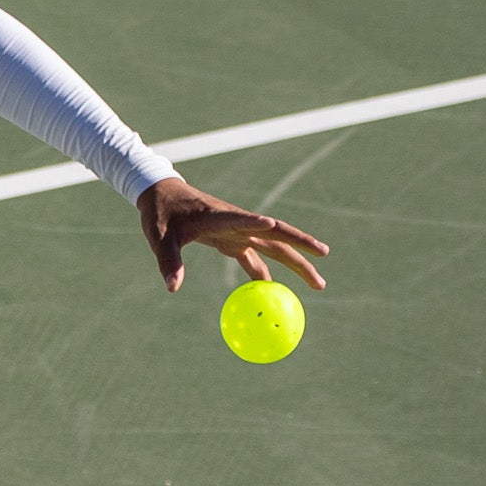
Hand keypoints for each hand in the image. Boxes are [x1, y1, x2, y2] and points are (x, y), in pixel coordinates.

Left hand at [138, 175, 329, 293]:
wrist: (163, 195)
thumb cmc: (160, 213)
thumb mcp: (159, 238)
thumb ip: (169, 262)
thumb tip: (172, 288)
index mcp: (217, 216)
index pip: (238, 218)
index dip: (254, 222)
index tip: (271, 224)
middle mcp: (235, 222)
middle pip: (275, 234)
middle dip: (301, 246)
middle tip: (325, 259)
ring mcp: (238, 230)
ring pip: (274, 247)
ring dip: (296, 263)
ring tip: (318, 283)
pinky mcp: (233, 238)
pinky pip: (255, 258)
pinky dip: (264, 274)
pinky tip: (273, 289)